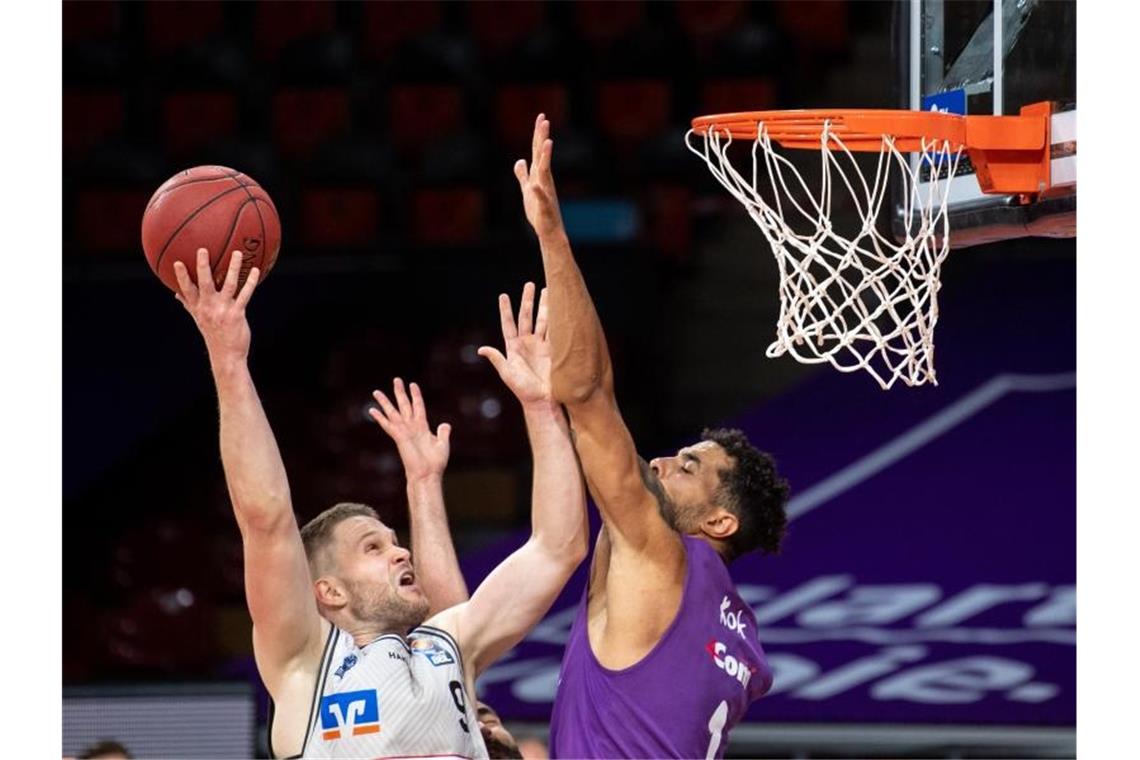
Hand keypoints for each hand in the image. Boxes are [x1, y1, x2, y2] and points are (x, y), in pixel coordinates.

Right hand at [174, 248, 259, 365]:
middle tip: (203, 249)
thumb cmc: (213, 334)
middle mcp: (209, 307)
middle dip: (202, 266)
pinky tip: (256, 270)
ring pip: (229, 285)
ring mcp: (223, 310)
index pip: (187, 290)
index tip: (177, 262)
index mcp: (198, 308)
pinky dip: (251, 281)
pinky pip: (245, 294)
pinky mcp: (237, 314)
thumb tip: (175, 293)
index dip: (181, 276)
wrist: (226, 355)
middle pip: (204, 283)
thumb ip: (188, 304)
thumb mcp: (198, 319)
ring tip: (238, 253)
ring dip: (234, 268)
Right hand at [369, 378, 450, 482]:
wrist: (427, 474)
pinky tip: (372, 410)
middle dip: (400, 393)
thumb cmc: (435, 463)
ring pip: (393, 413)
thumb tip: (445, 424)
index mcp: (422, 427)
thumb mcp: (442, 444)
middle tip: (396, 379)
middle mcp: (412, 427)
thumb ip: (443, 433)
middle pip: (404, 405)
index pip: (418, 406)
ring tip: (376, 391)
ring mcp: (404, 431)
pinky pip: (388, 425)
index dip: (416, 395)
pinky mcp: (399, 437)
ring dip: (385, 402)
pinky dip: (380, 417)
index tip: (413, 384)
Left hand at [478, 282, 552, 407]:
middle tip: (530, 284)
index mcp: (513, 347)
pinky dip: (557, 319)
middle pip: (527, 316)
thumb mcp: (507, 374)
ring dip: (545, 305)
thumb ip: (497, 359)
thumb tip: (481, 349)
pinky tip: (559, 307)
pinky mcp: (553, 350)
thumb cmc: (523, 390)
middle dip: (528, 300)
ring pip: (543, 320)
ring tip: (548, 289)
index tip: (503, 295)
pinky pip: (555, 331)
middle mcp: (527, 343)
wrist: (543, 400)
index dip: (506, 310)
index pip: (509, 324)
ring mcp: (541, 345)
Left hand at [514, 113, 563, 238]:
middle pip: (542, 156)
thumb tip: (519, 161)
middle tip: (544, 119)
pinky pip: (542, 198)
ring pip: (545, 172)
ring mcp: (546, 192)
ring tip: (547, 142)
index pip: (537, 151)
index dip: (538, 134)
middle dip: (542, 138)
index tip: (541, 116)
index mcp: (539, 175)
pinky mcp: (545, 206)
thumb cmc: (539, 211)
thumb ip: (523, 175)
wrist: (548, 230)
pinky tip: (535, 185)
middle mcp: (544, 180)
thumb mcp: (527, 189)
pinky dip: (538, 191)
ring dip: (545, 158)